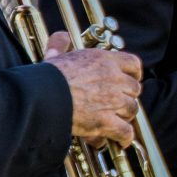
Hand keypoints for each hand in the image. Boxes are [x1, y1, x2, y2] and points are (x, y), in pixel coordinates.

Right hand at [43, 30, 141, 147]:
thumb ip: (61, 44)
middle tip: (120, 103)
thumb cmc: (47, 77)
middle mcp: (114, 79)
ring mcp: (112, 101)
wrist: (42, 97)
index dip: (133, 73)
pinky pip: (125, 131)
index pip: (133, 64)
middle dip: (128, 97)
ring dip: (125, 116)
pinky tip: (121, 141)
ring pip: (131, 110)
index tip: (130, 79)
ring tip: (118, 120)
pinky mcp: (106, 122)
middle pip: (134, 89)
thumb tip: (61, 36)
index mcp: (104, 60)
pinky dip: (124, 137)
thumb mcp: (55, 55)